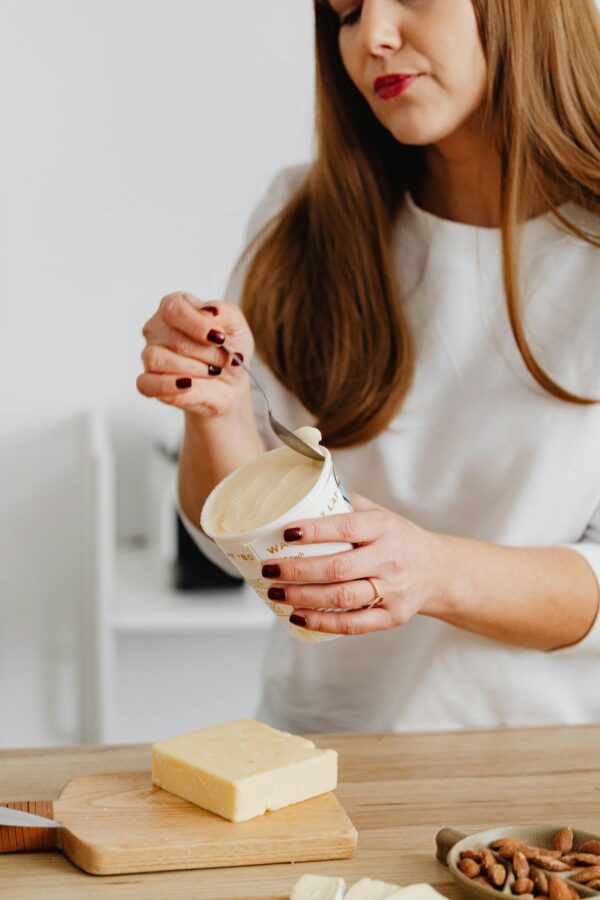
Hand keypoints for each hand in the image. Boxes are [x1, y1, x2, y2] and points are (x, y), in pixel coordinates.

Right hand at [137, 293, 254, 416]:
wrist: (232, 382)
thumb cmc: (229, 349)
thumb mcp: (237, 326)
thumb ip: (226, 313)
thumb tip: (210, 310)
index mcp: (176, 306)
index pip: (174, 309)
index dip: (197, 325)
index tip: (219, 338)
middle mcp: (158, 328)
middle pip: (172, 337)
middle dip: (205, 352)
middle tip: (224, 360)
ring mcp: (151, 355)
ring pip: (157, 359)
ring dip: (192, 368)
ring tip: (212, 372)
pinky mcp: (149, 382)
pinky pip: (146, 383)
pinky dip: (167, 385)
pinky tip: (188, 384)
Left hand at [261, 492, 444, 635]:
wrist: (437, 570)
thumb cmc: (396, 538)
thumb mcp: (379, 513)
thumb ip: (346, 505)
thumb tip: (302, 494)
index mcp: (384, 528)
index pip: (346, 528)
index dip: (315, 531)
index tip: (286, 532)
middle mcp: (389, 559)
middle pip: (338, 567)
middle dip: (298, 570)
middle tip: (269, 569)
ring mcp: (392, 590)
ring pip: (342, 597)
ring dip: (303, 596)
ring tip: (276, 592)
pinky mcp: (392, 617)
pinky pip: (353, 624)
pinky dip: (322, 622)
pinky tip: (298, 615)